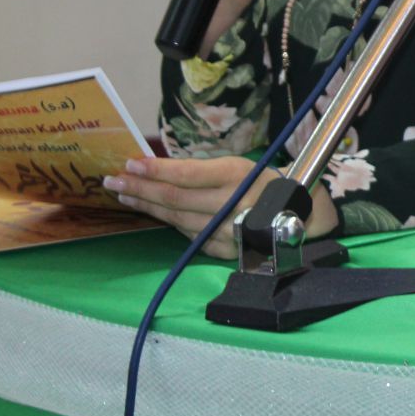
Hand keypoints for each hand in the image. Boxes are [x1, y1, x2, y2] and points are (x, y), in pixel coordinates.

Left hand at [104, 156, 336, 259]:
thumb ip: (202, 170)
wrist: (301, 216)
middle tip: (112, 180)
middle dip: (139, 189)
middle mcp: (232, 205)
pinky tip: (152, 213)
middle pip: (175, 199)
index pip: (186, 175)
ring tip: (124, 194)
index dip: (154, 171)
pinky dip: (169, 223)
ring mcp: (228, 231)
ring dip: (147, 207)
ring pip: (177, 220)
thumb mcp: (239, 166)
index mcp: (236, 176)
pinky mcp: (226, 251)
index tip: (129, 164)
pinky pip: (190, 236)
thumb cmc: (264, 183)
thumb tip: (157, 168)